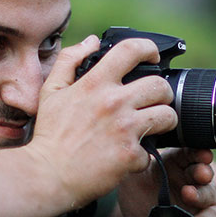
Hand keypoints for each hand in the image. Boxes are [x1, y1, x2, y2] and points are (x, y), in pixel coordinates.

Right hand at [25, 35, 177, 206]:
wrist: (47, 175)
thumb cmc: (50, 135)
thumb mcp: (51, 91)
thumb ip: (70, 60)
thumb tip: (92, 41)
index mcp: (95, 83)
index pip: (131, 50)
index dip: (148, 49)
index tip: (153, 57)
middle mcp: (113, 103)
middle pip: (160, 85)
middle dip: (163, 92)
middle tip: (155, 101)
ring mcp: (124, 129)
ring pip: (167, 116)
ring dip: (164, 121)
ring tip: (152, 126)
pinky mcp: (130, 155)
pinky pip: (152, 152)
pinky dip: (143, 156)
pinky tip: (129, 155)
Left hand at [117, 148, 215, 216]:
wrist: (135, 215)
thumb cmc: (137, 187)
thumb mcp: (132, 172)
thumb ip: (136, 164)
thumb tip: (135, 156)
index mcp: (179, 160)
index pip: (193, 152)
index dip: (199, 153)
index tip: (203, 155)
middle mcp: (193, 177)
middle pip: (204, 172)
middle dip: (203, 172)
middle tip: (201, 174)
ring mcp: (200, 198)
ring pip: (208, 194)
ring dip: (201, 194)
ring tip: (188, 194)